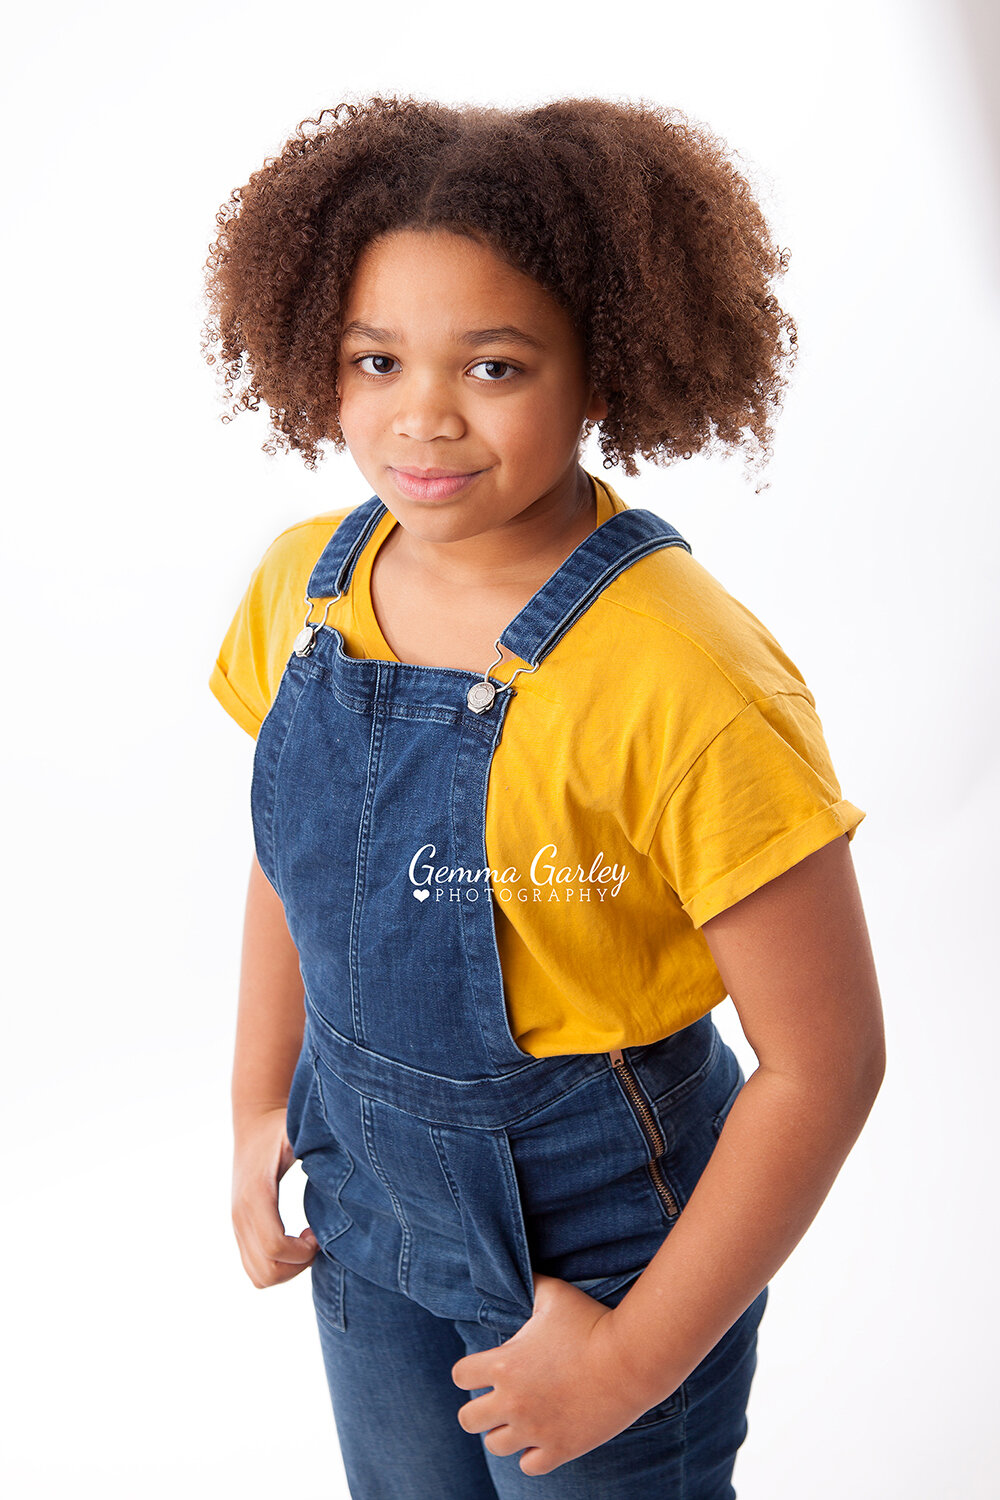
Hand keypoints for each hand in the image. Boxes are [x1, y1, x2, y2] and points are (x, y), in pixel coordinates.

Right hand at [231, 1106, 319, 1287]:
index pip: (275, 1246)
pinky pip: (254, 1268)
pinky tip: (296, 1240)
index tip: (321, 1235)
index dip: (304, 1252)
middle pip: (266, 1271)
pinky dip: (277, 1267)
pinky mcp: (240, 1230)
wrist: (253, 1122)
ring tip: (307, 1242)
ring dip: (288, 1269)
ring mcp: (237, 1225)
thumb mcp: (300, 1130)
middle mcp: (241, 1214)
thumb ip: (319, 1147)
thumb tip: (347, 1167)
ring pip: (259, 1276)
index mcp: (256, 1193)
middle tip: (317, 1240)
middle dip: (298, 1266)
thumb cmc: (282, 1126)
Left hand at [451, 1272, 667, 1475]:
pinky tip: (543, 1436)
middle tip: (499, 1398)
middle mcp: (512, 1403)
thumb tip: (521, 1270)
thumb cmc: (591, 1322)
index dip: (468, 1372)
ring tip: (520, 1418)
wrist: (630, 1359)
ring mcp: (535, 1430)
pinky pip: (528, 1466)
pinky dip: (531, 1454)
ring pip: (495, 1445)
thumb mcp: (555, 1295)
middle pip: (468, 1419)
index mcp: (503, 1366)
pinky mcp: (559, 1449)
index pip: (459, 1376)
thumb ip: (531, 1284)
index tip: (484, 1369)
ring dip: (504, 1432)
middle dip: (479, 1408)